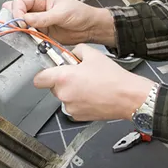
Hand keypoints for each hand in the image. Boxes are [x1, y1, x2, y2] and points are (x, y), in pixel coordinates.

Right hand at [4, 0, 115, 46]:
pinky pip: (30, 35)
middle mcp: (37, 8)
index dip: (17, 11)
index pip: (20, 2)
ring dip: (21, 30)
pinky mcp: (41, 32)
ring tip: (25, 33)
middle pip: (18, 13)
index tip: (20, 21)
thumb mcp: (61, 13)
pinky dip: (28, 38)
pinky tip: (30, 38)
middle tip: (19, 28)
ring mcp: (38, 21)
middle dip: (16, 21)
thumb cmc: (80, 13)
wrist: (89, 28)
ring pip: (22, 25)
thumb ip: (43, 17)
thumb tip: (26, 19)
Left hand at [34, 44, 155, 121]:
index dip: (44, 74)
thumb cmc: (113, 78)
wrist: (128, 97)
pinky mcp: (78, 116)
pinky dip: (79, 101)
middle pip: (53, 87)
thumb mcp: (93, 54)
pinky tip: (92, 95)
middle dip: (62, 81)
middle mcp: (64, 94)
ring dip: (72, 91)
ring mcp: (70, 107)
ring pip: (64, 97)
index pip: (39, 79)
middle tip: (78, 75)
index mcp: (64, 78)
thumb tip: (71, 53)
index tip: (51, 71)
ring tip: (89, 85)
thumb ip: (76, 50)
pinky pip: (73, 106)